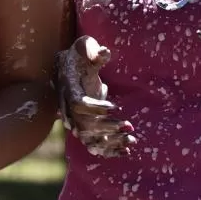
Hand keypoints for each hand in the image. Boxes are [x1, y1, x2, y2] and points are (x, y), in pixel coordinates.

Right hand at [56, 36, 134, 157]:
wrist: (67, 67)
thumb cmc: (79, 55)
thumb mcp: (84, 47)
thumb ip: (92, 51)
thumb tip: (104, 52)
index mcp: (69, 90)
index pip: (79, 104)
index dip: (96, 108)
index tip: (115, 106)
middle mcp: (70, 109)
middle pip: (84, 126)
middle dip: (107, 128)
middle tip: (128, 125)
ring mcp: (77, 120)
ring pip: (90, 140)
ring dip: (111, 142)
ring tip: (132, 140)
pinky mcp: (86, 125)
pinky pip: (95, 144)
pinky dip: (110, 150)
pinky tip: (127, 151)